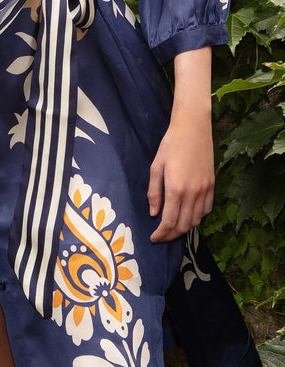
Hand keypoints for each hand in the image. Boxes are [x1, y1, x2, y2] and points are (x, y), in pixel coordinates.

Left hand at [148, 116, 214, 241]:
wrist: (193, 128)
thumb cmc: (170, 145)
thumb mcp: (156, 167)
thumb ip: (154, 192)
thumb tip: (153, 213)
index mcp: (176, 189)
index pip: (169, 221)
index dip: (161, 234)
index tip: (154, 238)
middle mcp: (193, 193)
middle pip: (184, 225)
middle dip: (172, 234)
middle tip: (162, 235)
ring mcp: (205, 190)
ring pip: (197, 220)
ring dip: (185, 228)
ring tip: (173, 227)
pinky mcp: (212, 185)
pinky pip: (207, 209)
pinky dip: (197, 217)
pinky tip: (188, 214)